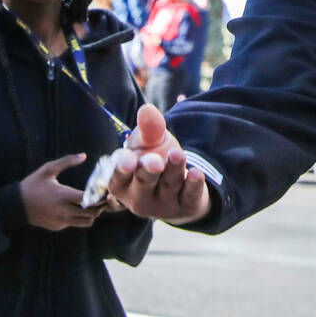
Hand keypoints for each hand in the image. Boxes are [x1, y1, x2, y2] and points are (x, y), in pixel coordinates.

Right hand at [20, 153, 103, 230]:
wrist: (15, 206)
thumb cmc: (32, 185)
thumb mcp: (47, 169)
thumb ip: (67, 161)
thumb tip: (84, 155)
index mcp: (62, 196)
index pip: (89, 199)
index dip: (100, 196)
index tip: (105, 190)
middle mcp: (63, 211)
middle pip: (92, 213)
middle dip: (100, 206)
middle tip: (103, 198)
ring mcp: (61, 221)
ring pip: (86, 222)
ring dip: (92, 214)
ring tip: (92, 204)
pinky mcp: (58, 227)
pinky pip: (75, 223)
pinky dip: (80, 217)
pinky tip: (77, 207)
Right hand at [107, 104, 210, 224]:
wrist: (179, 185)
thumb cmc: (153, 159)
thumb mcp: (149, 144)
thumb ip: (148, 129)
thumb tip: (146, 109)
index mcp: (122, 183)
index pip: (118, 176)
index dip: (122, 168)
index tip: (129, 160)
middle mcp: (139, 197)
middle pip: (144, 182)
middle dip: (148, 170)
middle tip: (155, 162)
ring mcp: (162, 205)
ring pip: (168, 186)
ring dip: (174, 170)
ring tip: (178, 154)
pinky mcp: (185, 207)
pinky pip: (189, 196)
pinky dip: (193, 185)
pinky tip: (197, 173)